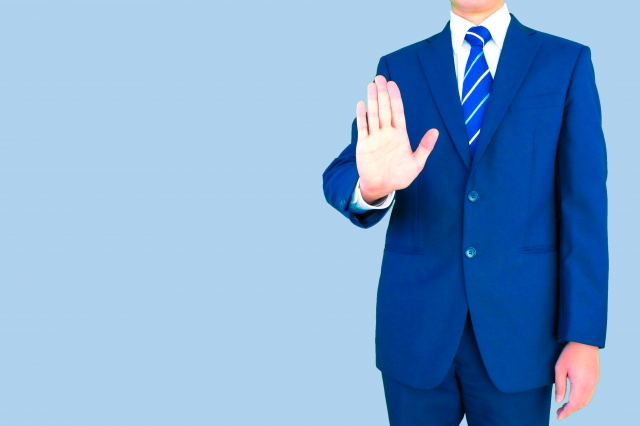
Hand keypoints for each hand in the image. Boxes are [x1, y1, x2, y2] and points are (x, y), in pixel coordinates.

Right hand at [355, 75, 438, 203]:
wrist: (382, 187)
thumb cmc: (399, 177)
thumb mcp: (416, 164)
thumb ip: (425, 148)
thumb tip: (435, 131)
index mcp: (400, 135)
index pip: (397, 112)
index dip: (395, 98)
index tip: (393, 85)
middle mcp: (386, 133)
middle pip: (384, 109)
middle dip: (382, 94)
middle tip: (380, 78)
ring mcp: (374, 138)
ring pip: (373, 115)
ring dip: (372, 100)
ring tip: (371, 85)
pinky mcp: (364, 145)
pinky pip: (363, 128)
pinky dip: (361, 117)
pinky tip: (361, 104)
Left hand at [554, 341, 599, 420]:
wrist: (584, 342)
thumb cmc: (570, 353)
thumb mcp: (559, 368)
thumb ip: (559, 385)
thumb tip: (558, 400)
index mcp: (580, 383)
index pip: (574, 404)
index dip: (566, 412)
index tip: (559, 416)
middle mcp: (590, 385)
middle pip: (580, 404)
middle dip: (570, 410)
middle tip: (560, 412)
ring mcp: (594, 382)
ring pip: (586, 400)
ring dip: (577, 406)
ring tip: (565, 407)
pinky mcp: (596, 379)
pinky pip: (590, 394)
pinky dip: (582, 400)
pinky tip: (575, 399)